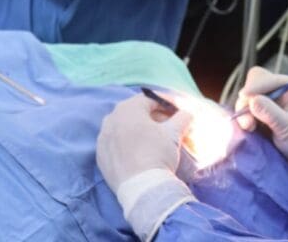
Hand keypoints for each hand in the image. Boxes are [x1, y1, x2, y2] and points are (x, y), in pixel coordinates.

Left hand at [97, 94, 196, 240]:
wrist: (142, 188)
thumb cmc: (157, 154)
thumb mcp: (174, 133)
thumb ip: (182, 118)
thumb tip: (187, 113)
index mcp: (128, 108)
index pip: (149, 99)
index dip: (166, 102)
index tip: (178, 110)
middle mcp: (111, 119)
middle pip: (134, 112)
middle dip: (151, 115)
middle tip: (167, 124)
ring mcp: (103, 138)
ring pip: (122, 127)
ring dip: (137, 129)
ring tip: (152, 139)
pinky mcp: (100, 156)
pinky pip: (114, 144)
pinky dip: (125, 144)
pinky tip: (137, 153)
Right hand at [235, 67, 287, 193]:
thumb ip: (271, 114)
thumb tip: (252, 100)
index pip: (266, 78)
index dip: (254, 87)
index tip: (244, 98)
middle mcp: (280, 93)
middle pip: (253, 85)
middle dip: (247, 99)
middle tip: (246, 119)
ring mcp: (270, 105)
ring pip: (247, 100)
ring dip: (243, 112)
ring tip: (248, 128)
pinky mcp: (261, 118)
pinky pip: (246, 113)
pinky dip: (244, 120)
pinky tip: (248, 130)